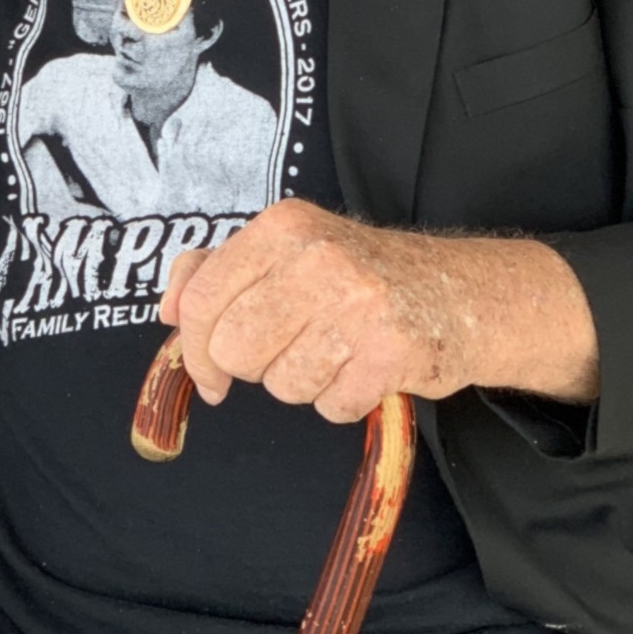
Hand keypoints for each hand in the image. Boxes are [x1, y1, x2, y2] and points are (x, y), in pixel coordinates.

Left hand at [158, 198, 597, 423]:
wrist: (463, 294)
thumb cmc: (363, 276)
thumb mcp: (290, 250)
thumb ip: (219, 270)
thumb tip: (169, 308)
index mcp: (284, 227)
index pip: (201, 299)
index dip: (193, 347)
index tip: (207, 371)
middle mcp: (319, 258)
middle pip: (234, 349)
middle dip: (251, 367)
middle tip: (289, 351)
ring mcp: (358, 304)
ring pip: (280, 384)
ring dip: (302, 383)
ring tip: (335, 352)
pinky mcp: (391, 353)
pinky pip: (330, 406)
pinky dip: (342, 400)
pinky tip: (363, 369)